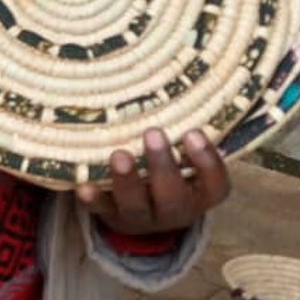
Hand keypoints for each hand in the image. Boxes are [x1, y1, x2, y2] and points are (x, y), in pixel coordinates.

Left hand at [75, 127, 230, 237]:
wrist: (148, 216)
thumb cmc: (173, 171)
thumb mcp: (189, 158)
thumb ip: (187, 135)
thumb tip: (176, 82)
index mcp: (201, 195)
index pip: (215, 184)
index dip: (207, 161)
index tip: (193, 132)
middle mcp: (175, 210)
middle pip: (173, 196)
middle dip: (162, 165)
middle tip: (153, 132)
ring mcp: (143, 217)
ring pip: (136, 205)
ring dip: (127, 180)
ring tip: (119, 155)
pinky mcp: (112, 217)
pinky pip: (101, 212)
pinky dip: (93, 199)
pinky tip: (84, 186)